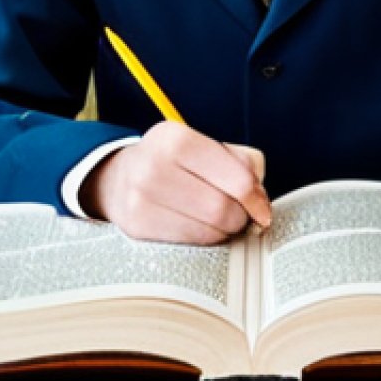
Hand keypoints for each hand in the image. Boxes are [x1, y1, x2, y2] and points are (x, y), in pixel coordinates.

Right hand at [78, 121, 270, 244]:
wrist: (118, 177)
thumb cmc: (172, 162)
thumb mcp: (202, 146)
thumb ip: (240, 161)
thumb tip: (260, 195)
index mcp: (176, 138)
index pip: (236, 178)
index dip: (256, 197)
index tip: (262, 208)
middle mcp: (154, 166)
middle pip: (223, 208)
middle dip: (240, 216)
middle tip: (241, 215)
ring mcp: (142, 198)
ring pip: (209, 230)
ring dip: (224, 230)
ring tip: (220, 219)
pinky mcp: (137, 226)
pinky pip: (190, 242)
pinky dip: (205, 238)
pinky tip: (200, 226)